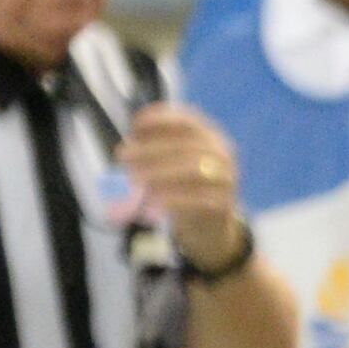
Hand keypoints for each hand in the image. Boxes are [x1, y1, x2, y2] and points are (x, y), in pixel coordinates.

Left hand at [118, 102, 248, 272]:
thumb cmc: (184, 188)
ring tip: (133, 180)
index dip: (159, 120)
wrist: (210, 228)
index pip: (186, 120)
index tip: (134, 127)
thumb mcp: (171, 165)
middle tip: (122, 157)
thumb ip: (153, 152)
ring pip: (191, 170)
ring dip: (158, 173)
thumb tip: (127, 148)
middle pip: (185, 145)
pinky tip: (151, 201)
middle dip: (149, 149)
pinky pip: (196, 199)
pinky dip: (171, 199)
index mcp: (209, 136)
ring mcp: (226, 178)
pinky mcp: (223, 204)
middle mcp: (221, 153)